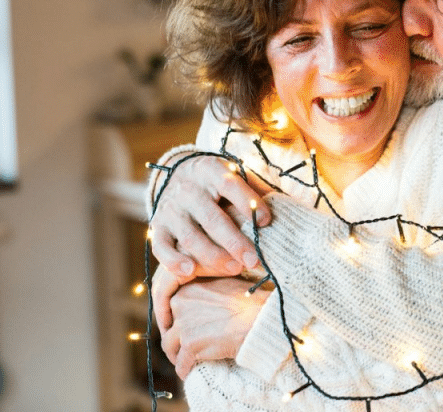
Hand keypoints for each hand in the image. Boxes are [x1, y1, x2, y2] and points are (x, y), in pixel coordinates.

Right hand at [150, 153, 271, 278]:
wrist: (178, 173)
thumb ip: (254, 188)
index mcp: (211, 171)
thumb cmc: (219, 182)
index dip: (248, 202)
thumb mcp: (234, 174)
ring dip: (212, 256)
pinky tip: (190, 271)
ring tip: (235, 269)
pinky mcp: (157, 226)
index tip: (266, 221)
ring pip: (190, 236)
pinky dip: (173, 260)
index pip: (230, 185)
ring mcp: (170, 208)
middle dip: (235, 242)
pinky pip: (162, 246)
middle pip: (212, 218)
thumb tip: (285, 206)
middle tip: (254, 260)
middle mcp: (188, 189)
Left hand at [161, 276, 268, 378]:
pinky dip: (185, 370)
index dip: (178, 322)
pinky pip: (181, 364)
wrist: (260, 318)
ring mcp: (184, 325)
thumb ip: (207, 294)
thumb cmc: (251, 301)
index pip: (172, 309)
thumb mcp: (224, 286)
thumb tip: (204, 306)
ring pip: (169, 346)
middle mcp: (180, 304)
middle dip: (176, 340)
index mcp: (187, 288)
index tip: (186, 331)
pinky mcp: (190, 345)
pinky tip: (190, 373)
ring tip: (186, 362)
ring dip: (177, 356)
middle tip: (184, 349)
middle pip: (169, 328)